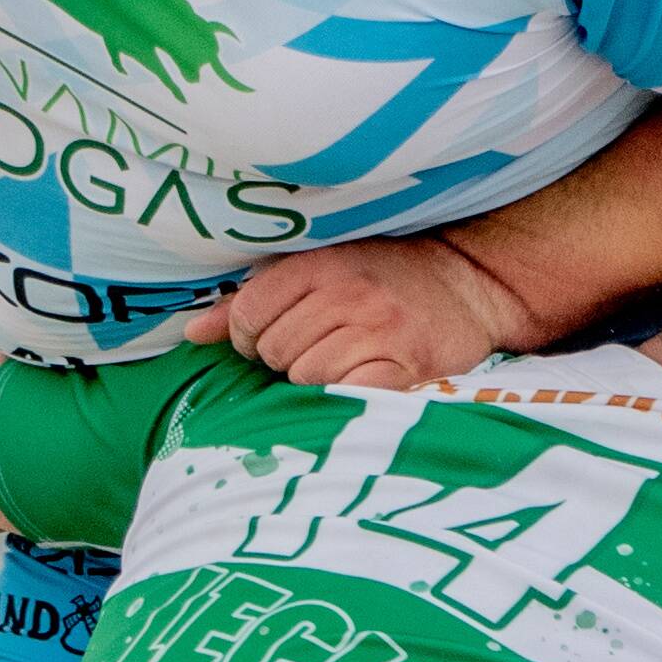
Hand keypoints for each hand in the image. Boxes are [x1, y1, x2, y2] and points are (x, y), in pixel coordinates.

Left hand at [215, 236, 524, 389]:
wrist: (469, 284)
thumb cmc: (386, 277)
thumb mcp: (319, 269)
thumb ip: (251, 300)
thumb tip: (191, 334)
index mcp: (320, 265)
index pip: (248, 315)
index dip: (248, 336)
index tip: (270, 338)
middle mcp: (347, 293)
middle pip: (273, 351)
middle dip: (284, 359)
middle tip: (317, 348)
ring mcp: (378, 329)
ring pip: (305, 377)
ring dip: (317, 380)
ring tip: (343, 362)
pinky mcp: (406, 365)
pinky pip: (348, 394)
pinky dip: (346, 396)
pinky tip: (360, 381)